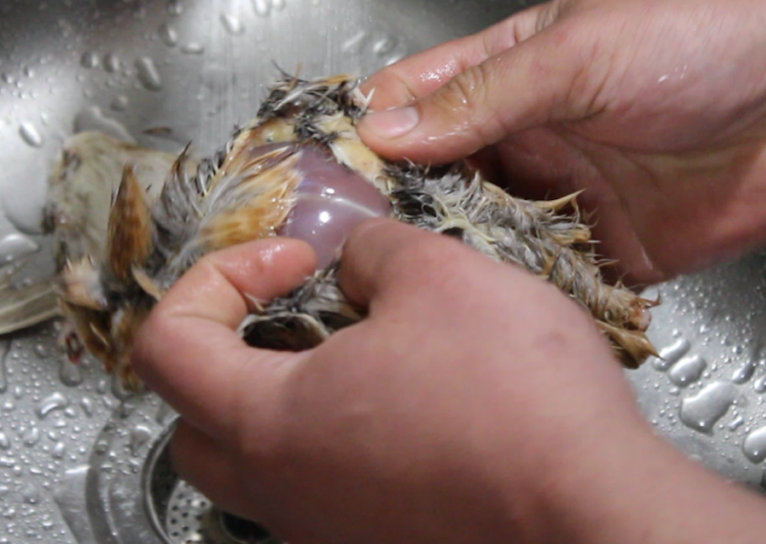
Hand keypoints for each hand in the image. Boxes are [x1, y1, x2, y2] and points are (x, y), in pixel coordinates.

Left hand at [131, 222, 765, 543]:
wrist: (599, 512)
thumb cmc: (518, 402)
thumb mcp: (437, 275)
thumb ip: (371, 251)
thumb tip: (357, 262)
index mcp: (272, 422)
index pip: (166, 346)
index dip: (217, 279)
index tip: (288, 262)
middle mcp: (286, 493)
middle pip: (195, 420)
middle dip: (229, 349)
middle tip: (292, 308)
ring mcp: (329, 531)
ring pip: (262, 463)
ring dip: (287, 396)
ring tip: (363, 350)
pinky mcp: (381, 543)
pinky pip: (326, 489)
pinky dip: (341, 438)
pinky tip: (409, 406)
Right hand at [358, 0, 765, 282]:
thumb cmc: (709, 32)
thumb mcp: (579, 50)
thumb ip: (483, 97)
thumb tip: (389, 129)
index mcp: (512, 70)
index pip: (418, 100)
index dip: (371, 132)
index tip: (328, 173)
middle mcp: (532, 135)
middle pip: (442, 177)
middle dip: (403, 208)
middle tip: (355, 247)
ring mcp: (570, 194)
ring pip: (489, 234)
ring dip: (460, 257)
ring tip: (415, 286)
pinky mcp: (613, 248)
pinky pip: (550, 277)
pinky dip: (522, 295)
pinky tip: (491, 310)